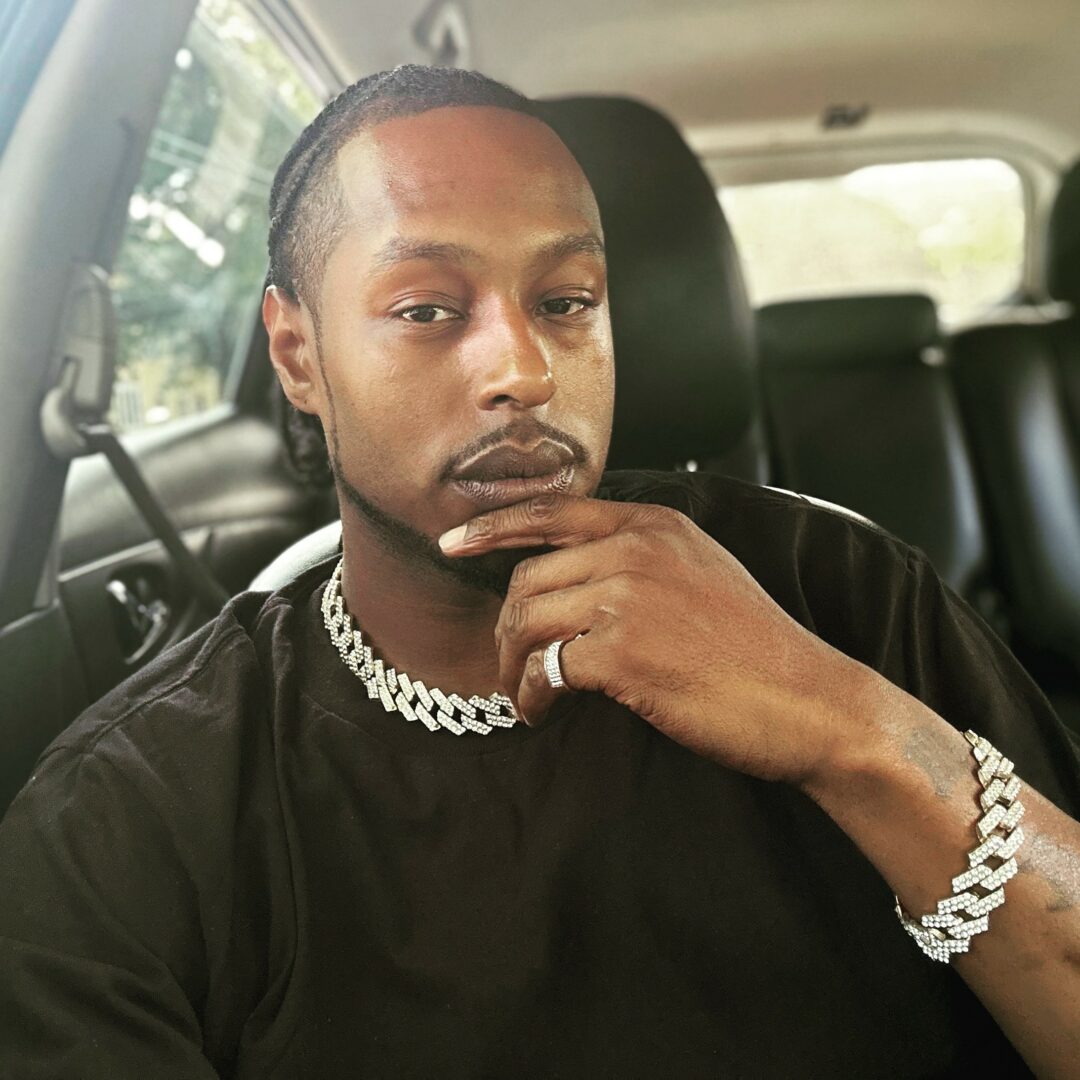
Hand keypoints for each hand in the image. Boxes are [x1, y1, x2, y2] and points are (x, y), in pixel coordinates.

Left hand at [439, 493, 876, 786]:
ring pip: (527, 622)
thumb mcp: (702, 574)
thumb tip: (572, 582)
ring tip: (523, 695)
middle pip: (528, 578)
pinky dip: (531, 695)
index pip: (553, 511)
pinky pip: (545, 669)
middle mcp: (637, 549)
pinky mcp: (623, 651)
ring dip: (512, 666)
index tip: (453, 544)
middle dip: (506, 629)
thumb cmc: (755, 649)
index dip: (494, 526)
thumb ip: (641, 560)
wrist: (810, 700)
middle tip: (510, 666)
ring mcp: (628, 596)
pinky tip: (541, 713)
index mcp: (655, 524)